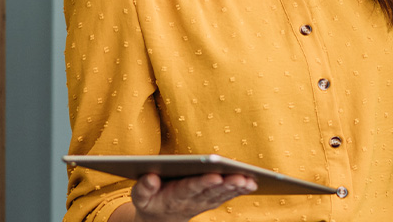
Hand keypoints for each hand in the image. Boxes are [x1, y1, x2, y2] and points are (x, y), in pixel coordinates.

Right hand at [127, 172, 255, 221]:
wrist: (161, 219)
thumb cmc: (150, 201)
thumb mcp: (140, 197)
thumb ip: (144, 187)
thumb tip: (151, 177)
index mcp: (173, 196)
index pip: (190, 188)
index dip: (202, 183)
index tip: (215, 176)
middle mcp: (191, 200)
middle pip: (210, 191)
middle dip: (226, 183)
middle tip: (240, 176)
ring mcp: (203, 202)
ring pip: (221, 194)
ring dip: (236, 187)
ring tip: (249, 180)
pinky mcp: (211, 201)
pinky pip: (226, 196)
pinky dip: (239, 191)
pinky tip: (252, 184)